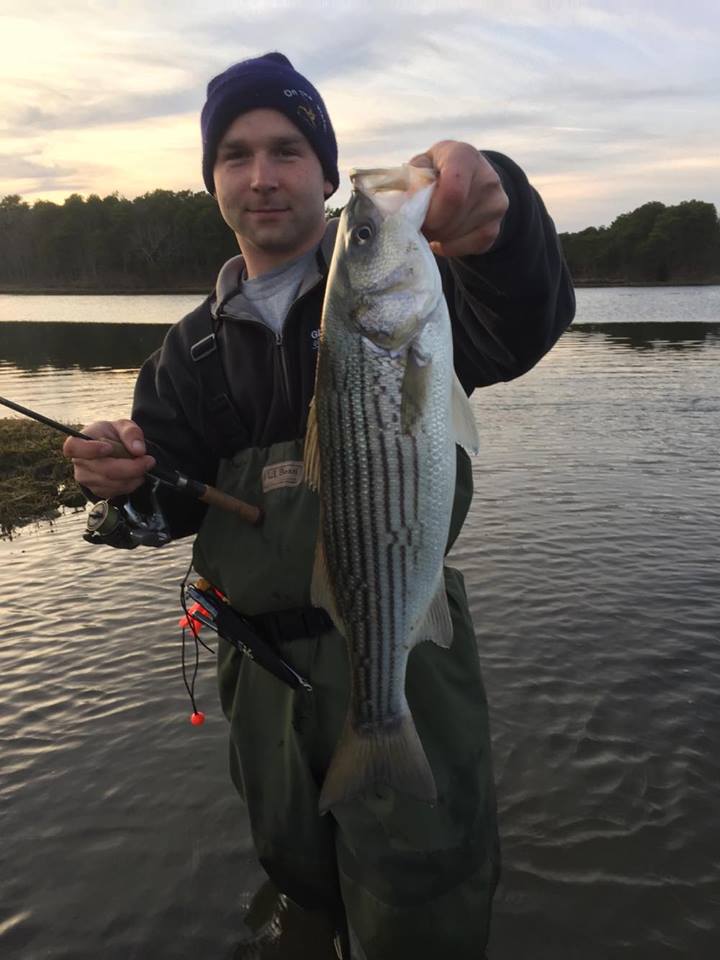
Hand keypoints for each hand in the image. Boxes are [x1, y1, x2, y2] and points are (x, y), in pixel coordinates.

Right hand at [62, 419, 154, 498]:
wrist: (114, 450)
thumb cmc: (113, 435)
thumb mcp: (123, 426)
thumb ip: (131, 432)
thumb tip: (138, 450)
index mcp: (77, 442)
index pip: (73, 448)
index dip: (89, 450)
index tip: (108, 447)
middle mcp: (79, 463)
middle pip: (104, 470)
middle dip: (131, 467)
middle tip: (149, 460)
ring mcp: (86, 480)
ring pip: (113, 483)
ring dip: (134, 476)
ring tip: (144, 465)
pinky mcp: (97, 491)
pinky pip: (117, 491)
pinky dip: (131, 484)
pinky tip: (136, 475)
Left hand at [410, 141, 507, 256]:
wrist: (470, 177)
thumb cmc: (437, 170)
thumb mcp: (421, 165)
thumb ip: (412, 182)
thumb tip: (409, 207)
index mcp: (464, 157)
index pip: (453, 193)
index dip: (431, 213)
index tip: (419, 217)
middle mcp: (487, 179)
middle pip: (452, 219)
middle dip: (430, 227)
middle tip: (420, 223)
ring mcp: (495, 205)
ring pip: (457, 236)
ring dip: (438, 236)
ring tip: (432, 225)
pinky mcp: (495, 228)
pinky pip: (467, 248)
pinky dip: (450, 247)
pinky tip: (442, 238)